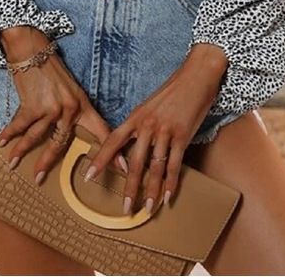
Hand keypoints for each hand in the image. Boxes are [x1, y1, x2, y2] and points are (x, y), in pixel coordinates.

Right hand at [0, 27, 127, 183]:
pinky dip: (9, 135)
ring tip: (12, 165)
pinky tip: (2, 143)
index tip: (123, 171)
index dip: (112, 152)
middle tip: (38, 180)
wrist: (33, 51)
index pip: (101, 130)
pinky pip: (20, 126)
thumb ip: (73, 111)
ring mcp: (51, 108)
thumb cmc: (52, 71)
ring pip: (36, 138)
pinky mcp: (33, 106)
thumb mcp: (71, 90)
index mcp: (82, 105)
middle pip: (59, 144)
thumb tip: (70, 132)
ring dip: (21, 152)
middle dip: (46, 163)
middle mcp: (69, 109)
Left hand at [83, 43, 227, 214]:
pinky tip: (168, 196)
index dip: (101, 159)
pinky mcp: (183, 134)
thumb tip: (132, 145)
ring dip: (151, 190)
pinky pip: (175, 163)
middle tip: (125, 208)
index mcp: (136, 116)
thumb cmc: (173, 90)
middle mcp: (148, 125)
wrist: (195, 75)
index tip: (89, 176)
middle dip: (130, 188)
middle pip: (135, 162)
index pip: (113, 140)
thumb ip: (140, 124)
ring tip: (147, 208)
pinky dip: (172, 182)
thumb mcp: (150, 105)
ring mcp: (165, 130)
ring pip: (155, 167)